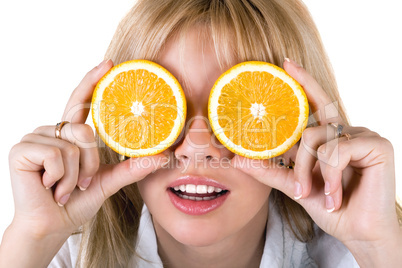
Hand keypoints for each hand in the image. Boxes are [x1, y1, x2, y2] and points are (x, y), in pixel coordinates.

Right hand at [7, 59, 167, 239]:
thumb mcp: (107, 182)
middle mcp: (51, 131)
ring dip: (75, 174)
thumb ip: (132, 168)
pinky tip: (50, 188)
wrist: (52, 226)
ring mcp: (34, 138)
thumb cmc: (76, 202)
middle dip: (89, 163)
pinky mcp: (21, 149)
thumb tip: (163, 156)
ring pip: (72, 145)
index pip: (81, 101)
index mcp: (69, 134)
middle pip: (84, 131)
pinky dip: (60, 177)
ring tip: (64, 189)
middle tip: (83, 184)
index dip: (93, 81)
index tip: (109, 64)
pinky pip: (56, 155)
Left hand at [231, 59, 400, 264]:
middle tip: (297, 186)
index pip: (314, 103)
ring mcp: (363, 135)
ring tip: (317, 197)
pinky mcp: (377, 144)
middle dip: (298, 158)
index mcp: (329, 136)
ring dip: (308, 172)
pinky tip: (336, 196)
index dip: (302, 81)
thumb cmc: (329, 206)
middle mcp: (345, 130)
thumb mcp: (295, 186)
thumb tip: (237, 159)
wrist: (358, 231)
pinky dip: (330, 176)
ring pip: (317, 139)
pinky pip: (336, 151)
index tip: (285, 63)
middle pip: (309, 126)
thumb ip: (270, 171)